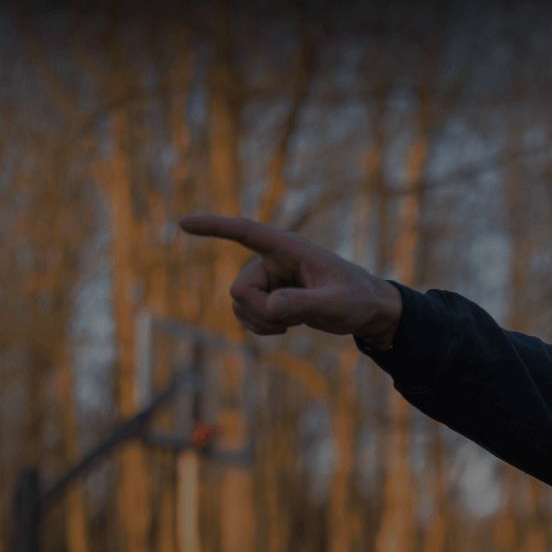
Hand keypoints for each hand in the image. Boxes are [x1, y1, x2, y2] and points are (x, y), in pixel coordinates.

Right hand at [177, 214, 402, 343]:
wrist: (367, 311)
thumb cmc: (358, 299)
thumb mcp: (336, 304)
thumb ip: (304, 303)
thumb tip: (270, 306)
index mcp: (289, 248)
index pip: (245, 232)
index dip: (214, 227)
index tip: (183, 223)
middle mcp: (274, 260)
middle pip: (239, 290)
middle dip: (259, 311)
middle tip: (290, 320)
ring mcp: (270, 280)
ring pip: (239, 305)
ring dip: (262, 322)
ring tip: (294, 322)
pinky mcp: (270, 298)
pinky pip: (246, 315)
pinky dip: (261, 328)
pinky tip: (287, 328)